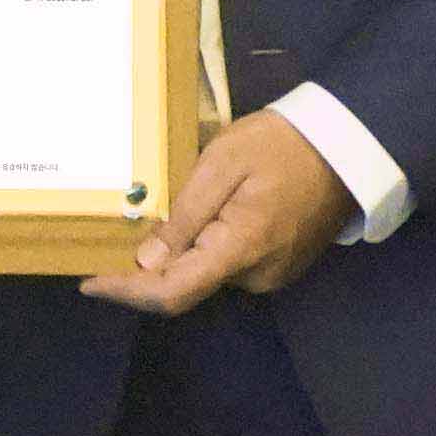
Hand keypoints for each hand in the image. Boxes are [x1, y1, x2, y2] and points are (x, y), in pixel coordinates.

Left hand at [81, 109, 350, 313]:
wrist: (346, 144)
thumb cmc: (281, 144)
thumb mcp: (223, 163)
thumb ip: (185, 216)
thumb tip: (146, 263)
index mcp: (242, 249)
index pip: (172, 292)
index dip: (127, 291)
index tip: (89, 281)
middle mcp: (257, 275)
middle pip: (187, 285)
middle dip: (148, 268)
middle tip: (113, 237)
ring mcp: (272, 274)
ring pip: (207, 274)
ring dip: (179, 254)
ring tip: (157, 217)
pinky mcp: (279, 265)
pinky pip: (229, 264)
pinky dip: (205, 248)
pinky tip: (197, 218)